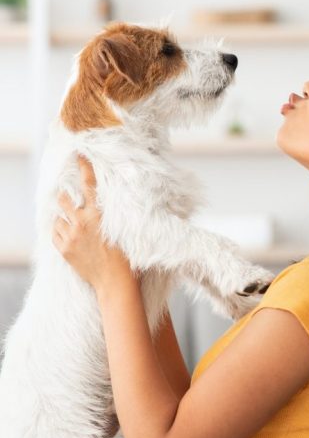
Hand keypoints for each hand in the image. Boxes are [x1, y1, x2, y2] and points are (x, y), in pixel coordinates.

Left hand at [52, 155, 134, 293]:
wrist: (114, 282)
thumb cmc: (126, 258)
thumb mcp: (124, 230)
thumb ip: (115, 215)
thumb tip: (118, 203)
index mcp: (99, 215)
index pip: (89, 184)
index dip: (84, 167)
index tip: (78, 155)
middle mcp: (82, 222)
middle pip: (64, 199)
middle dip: (66, 195)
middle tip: (69, 195)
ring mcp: (70, 236)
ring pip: (58, 216)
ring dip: (63, 215)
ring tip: (70, 219)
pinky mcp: (64, 249)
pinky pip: (54, 233)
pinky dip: (59, 230)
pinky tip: (67, 233)